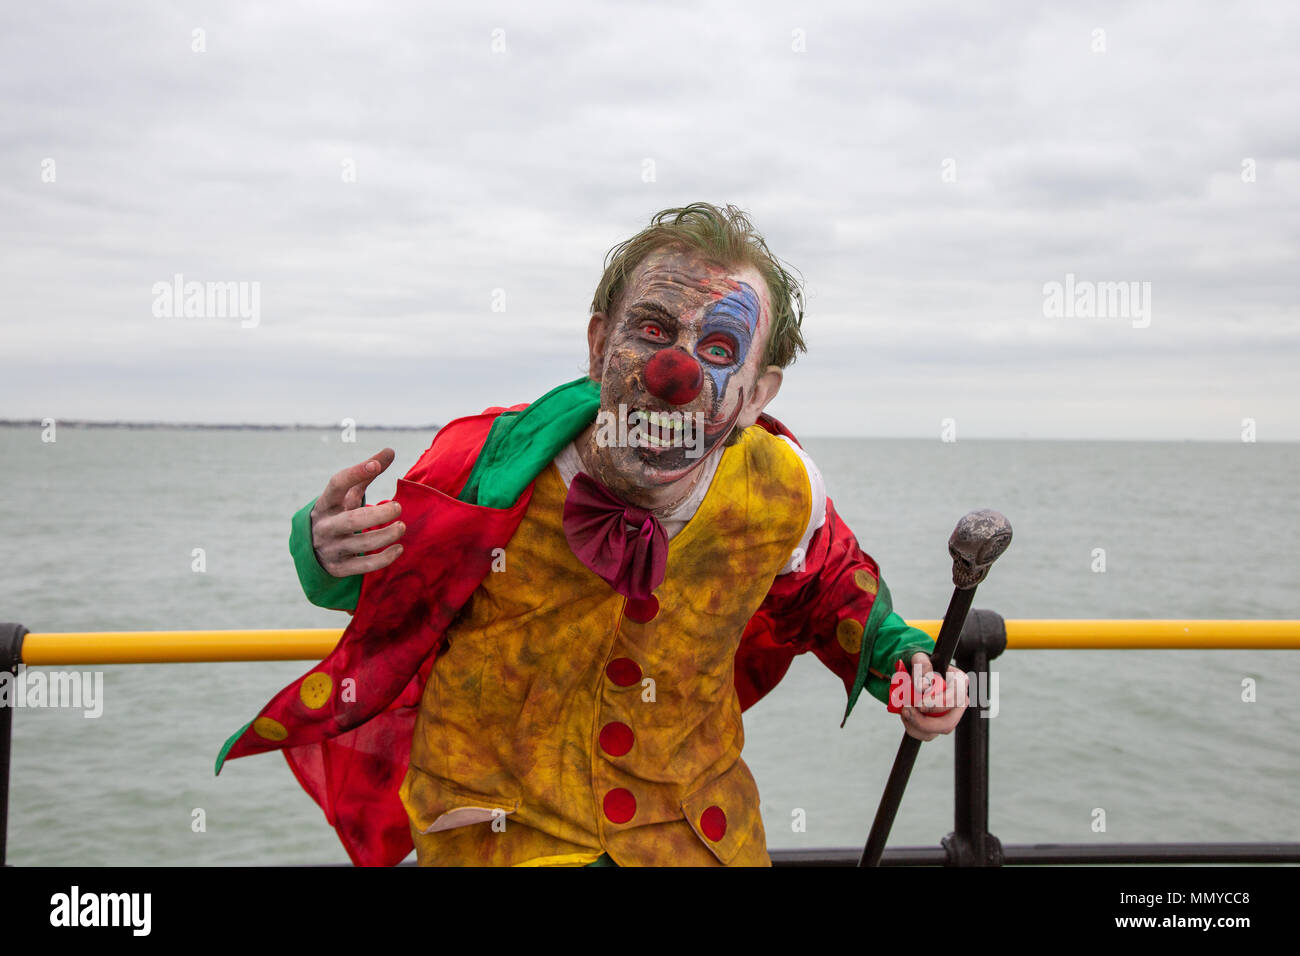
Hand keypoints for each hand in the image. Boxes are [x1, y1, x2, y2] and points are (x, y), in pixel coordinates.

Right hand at [309, 448, 405, 576]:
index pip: (337, 484)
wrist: (313, 549)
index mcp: (325, 503)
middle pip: (352, 520)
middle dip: (378, 514)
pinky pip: (363, 566)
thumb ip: (366, 473)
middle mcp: (325, 526)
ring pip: (361, 544)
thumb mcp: (346, 494)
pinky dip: (384, 558)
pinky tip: (399, 548)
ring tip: (402, 527)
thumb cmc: (337, 513)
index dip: (356, 473)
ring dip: (386, 536)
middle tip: (399, 507)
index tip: (376, 465)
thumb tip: (390, 450)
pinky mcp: (338, 568)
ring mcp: (331, 548)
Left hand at [899, 652, 968, 741]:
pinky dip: (913, 729)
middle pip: (949, 722)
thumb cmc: (918, 665)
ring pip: (937, 731)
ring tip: (903, 710)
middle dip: (926, 722)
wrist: (911, 673)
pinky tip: (906, 715)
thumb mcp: (918, 658)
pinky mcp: (938, 724)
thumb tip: (924, 686)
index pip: (956, 698)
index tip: (920, 704)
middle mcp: (959, 701)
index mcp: (959, 682)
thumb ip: (921, 665)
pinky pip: (928, 735)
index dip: (939, 704)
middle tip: (907, 710)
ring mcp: (950, 715)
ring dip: (916, 725)